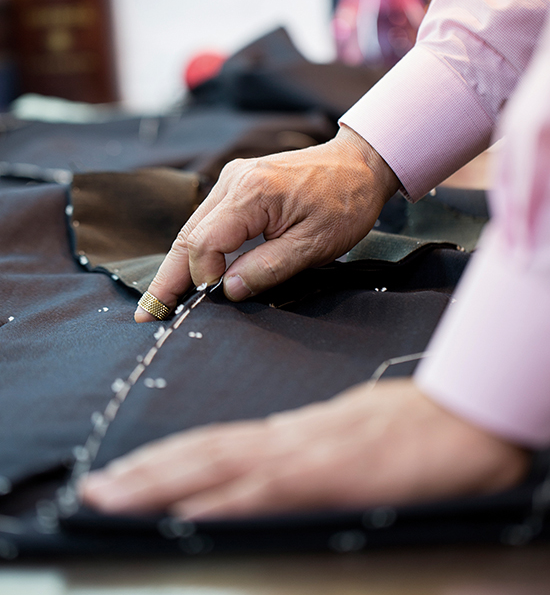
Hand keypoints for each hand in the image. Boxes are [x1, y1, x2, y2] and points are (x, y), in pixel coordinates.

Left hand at [80, 379, 528, 518]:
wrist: (462, 416)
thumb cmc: (412, 429)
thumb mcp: (347, 438)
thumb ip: (305, 450)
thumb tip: (265, 469)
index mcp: (291, 432)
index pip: (214, 443)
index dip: (163, 459)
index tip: (122, 475)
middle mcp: (289, 439)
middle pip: (203, 451)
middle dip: (144, 473)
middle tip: (94, 489)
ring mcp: (308, 454)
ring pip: (222, 466)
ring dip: (163, 483)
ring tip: (115, 496)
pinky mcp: (333, 474)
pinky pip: (270, 490)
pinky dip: (225, 502)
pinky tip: (191, 514)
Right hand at [135, 125, 398, 319]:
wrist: (359, 164)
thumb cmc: (345, 203)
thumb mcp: (315, 245)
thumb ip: (269, 268)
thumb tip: (228, 291)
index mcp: (252, 193)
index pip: (205, 242)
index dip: (203, 276)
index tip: (215, 299)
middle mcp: (232, 181)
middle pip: (187, 236)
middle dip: (167, 278)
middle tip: (148, 315)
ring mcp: (232, 179)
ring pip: (193, 229)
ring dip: (178, 266)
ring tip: (160, 301)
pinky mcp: (237, 184)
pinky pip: (208, 221)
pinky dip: (196, 249)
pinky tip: (187, 274)